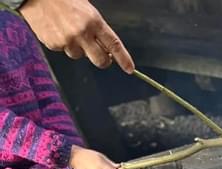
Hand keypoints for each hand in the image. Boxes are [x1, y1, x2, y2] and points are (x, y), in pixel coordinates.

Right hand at [19, 0, 133, 70]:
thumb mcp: (85, 7)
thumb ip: (97, 27)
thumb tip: (106, 47)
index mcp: (93, 21)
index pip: (114, 44)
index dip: (123, 59)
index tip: (129, 68)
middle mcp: (82, 33)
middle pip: (100, 60)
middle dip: (103, 60)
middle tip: (101, 55)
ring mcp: (67, 41)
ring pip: (79, 55)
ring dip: (78, 48)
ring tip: (69, 30)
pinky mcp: (54, 45)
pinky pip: (63, 51)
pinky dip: (63, 43)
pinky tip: (57, 29)